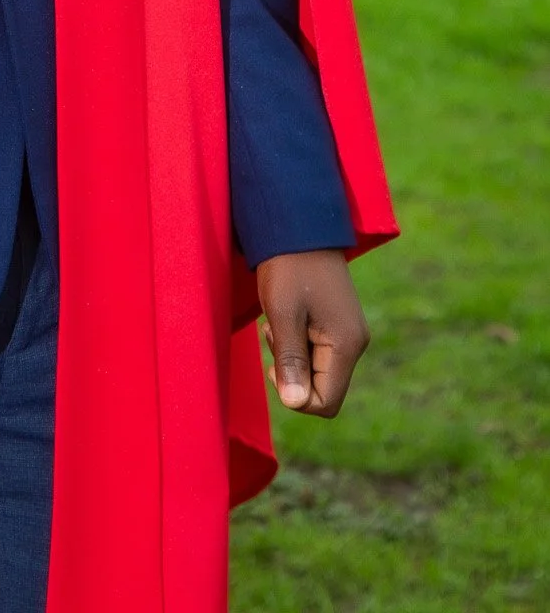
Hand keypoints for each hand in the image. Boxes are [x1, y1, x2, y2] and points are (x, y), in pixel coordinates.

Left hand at [257, 248, 369, 417]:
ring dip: (292, 356)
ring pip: (318, 369)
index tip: (273, 365)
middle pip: (323, 387)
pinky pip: (318, 351)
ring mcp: (349, 332)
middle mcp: (355, 343)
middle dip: (293, 372)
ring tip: (278, 322)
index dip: (296, 397)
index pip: (326, 403)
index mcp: (347, 344)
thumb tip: (296, 403)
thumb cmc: (288, 267)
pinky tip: (286, 318)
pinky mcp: (339, 323)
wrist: (298, 225)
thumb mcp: (283, 313)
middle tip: (275, 335)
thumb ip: (291, 360)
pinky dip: (297, 343)